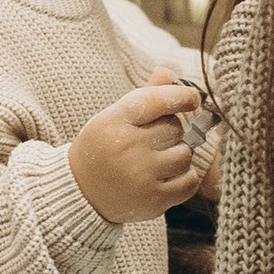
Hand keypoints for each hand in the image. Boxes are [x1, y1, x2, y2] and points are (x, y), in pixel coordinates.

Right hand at [69, 83, 207, 225]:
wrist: (80, 194)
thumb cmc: (102, 148)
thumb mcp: (113, 117)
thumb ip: (144, 95)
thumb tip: (167, 73)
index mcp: (114, 122)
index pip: (156, 100)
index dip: (181, 95)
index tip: (192, 98)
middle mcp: (127, 148)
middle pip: (174, 127)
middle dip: (170, 130)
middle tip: (153, 139)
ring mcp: (141, 176)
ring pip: (185, 154)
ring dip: (178, 154)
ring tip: (158, 159)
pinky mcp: (154, 200)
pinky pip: (189, 180)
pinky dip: (185, 176)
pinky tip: (167, 175)